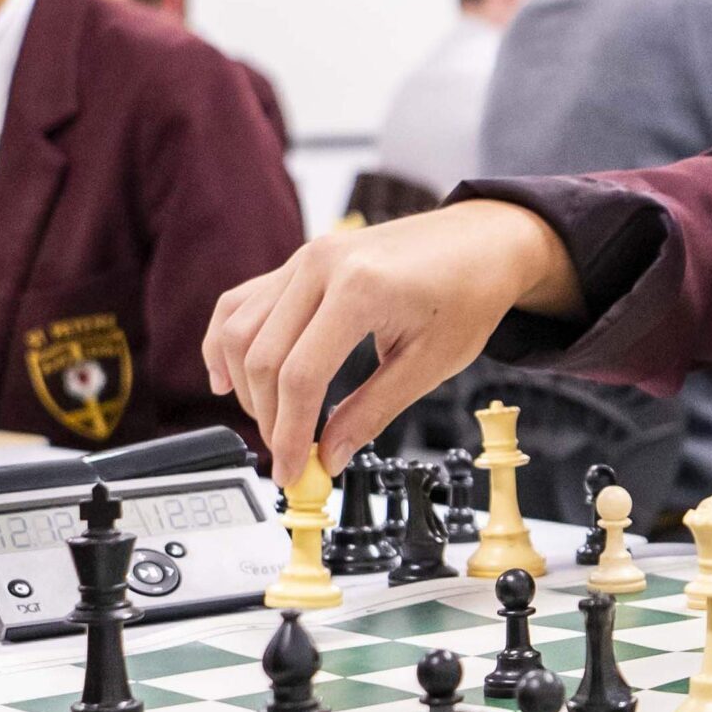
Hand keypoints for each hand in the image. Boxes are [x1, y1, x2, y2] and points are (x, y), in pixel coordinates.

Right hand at [203, 202, 581, 473]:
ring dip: (244, 386)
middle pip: (262, 356)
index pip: (300, 375)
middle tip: (287, 456)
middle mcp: (321, 265)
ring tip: (270, 424)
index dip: (289, 433)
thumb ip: (372, 412)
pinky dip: (226, 342)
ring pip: (239, 329)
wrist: (485, 240)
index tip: (293, 471)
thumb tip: (329, 456)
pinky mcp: (300, 260)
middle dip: (267, 417)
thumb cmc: (470, 292)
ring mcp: (305, 258)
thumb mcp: (431, 363)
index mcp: (360, 288)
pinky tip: (228, 377)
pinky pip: (242, 303)